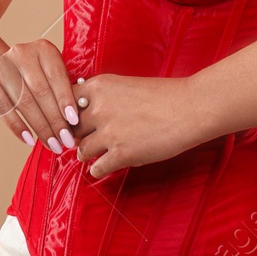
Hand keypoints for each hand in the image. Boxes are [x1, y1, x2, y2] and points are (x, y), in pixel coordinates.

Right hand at [0, 40, 80, 155]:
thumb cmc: (27, 78)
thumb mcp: (45, 75)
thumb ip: (60, 90)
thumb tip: (76, 121)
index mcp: (42, 49)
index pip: (57, 76)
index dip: (66, 100)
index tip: (75, 122)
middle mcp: (22, 53)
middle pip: (41, 91)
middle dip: (56, 120)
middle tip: (66, 141)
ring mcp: (2, 66)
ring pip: (24, 101)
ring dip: (40, 127)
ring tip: (52, 144)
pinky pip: (4, 108)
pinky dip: (18, 126)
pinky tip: (29, 140)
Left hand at [69, 73, 205, 179]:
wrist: (190, 108)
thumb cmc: (163, 96)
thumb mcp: (125, 86)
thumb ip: (103, 97)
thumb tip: (81, 113)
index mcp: (99, 86)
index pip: (66, 103)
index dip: (69, 116)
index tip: (75, 123)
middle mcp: (99, 108)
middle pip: (71, 129)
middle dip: (77, 137)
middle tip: (85, 141)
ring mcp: (110, 132)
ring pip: (81, 151)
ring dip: (87, 154)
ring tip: (98, 153)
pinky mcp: (121, 153)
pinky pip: (96, 168)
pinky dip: (99, 169)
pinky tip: (107, 165)